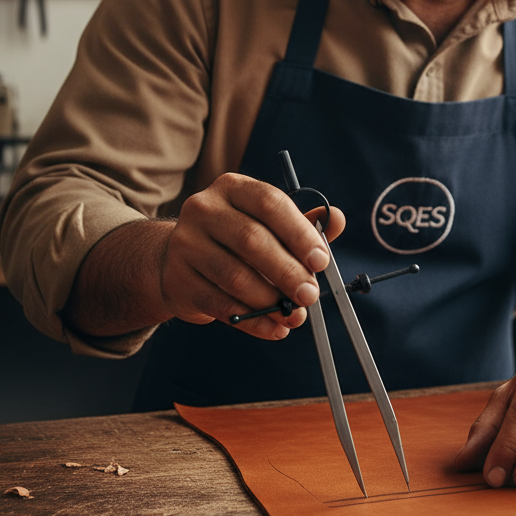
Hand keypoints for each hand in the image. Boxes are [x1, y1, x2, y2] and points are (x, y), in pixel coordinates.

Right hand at [161, 173, 345, 339]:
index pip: (270, 203)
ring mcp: (185, 243)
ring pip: (235, 276)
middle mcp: (204, 209)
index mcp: (232, 188)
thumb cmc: (236, 240)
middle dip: (288, 272)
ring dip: (271, 300)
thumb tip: (337, 219)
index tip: (321, 260)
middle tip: (310, 295)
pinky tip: (273, 328)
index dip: (299, 233)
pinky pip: (220, 304)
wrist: (179, 260)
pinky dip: (252, 321)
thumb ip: (304, 224)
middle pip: (251, 240)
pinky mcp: (177, 279)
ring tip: (293, 314)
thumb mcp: (268, 224)